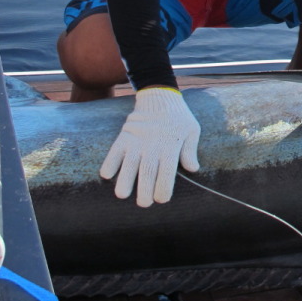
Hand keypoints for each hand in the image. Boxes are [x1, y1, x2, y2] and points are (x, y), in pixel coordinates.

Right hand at [100, 87, 200, 206]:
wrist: (159, 96)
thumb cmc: (179, 117)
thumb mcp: (192, 130)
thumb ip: (190, 150)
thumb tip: (194, 169)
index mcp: (171, 147)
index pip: (167, 173)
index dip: (163, 189)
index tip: (161, 199)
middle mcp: (152, 146)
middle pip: (147, 173)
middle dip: (144, 191)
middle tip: (144, 204)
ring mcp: (136, 141)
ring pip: (128, 165)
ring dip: (124, 181)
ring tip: (122, 195)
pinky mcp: (124, 136)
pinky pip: (114, 152)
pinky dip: (110, 163)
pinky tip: (108, 175)